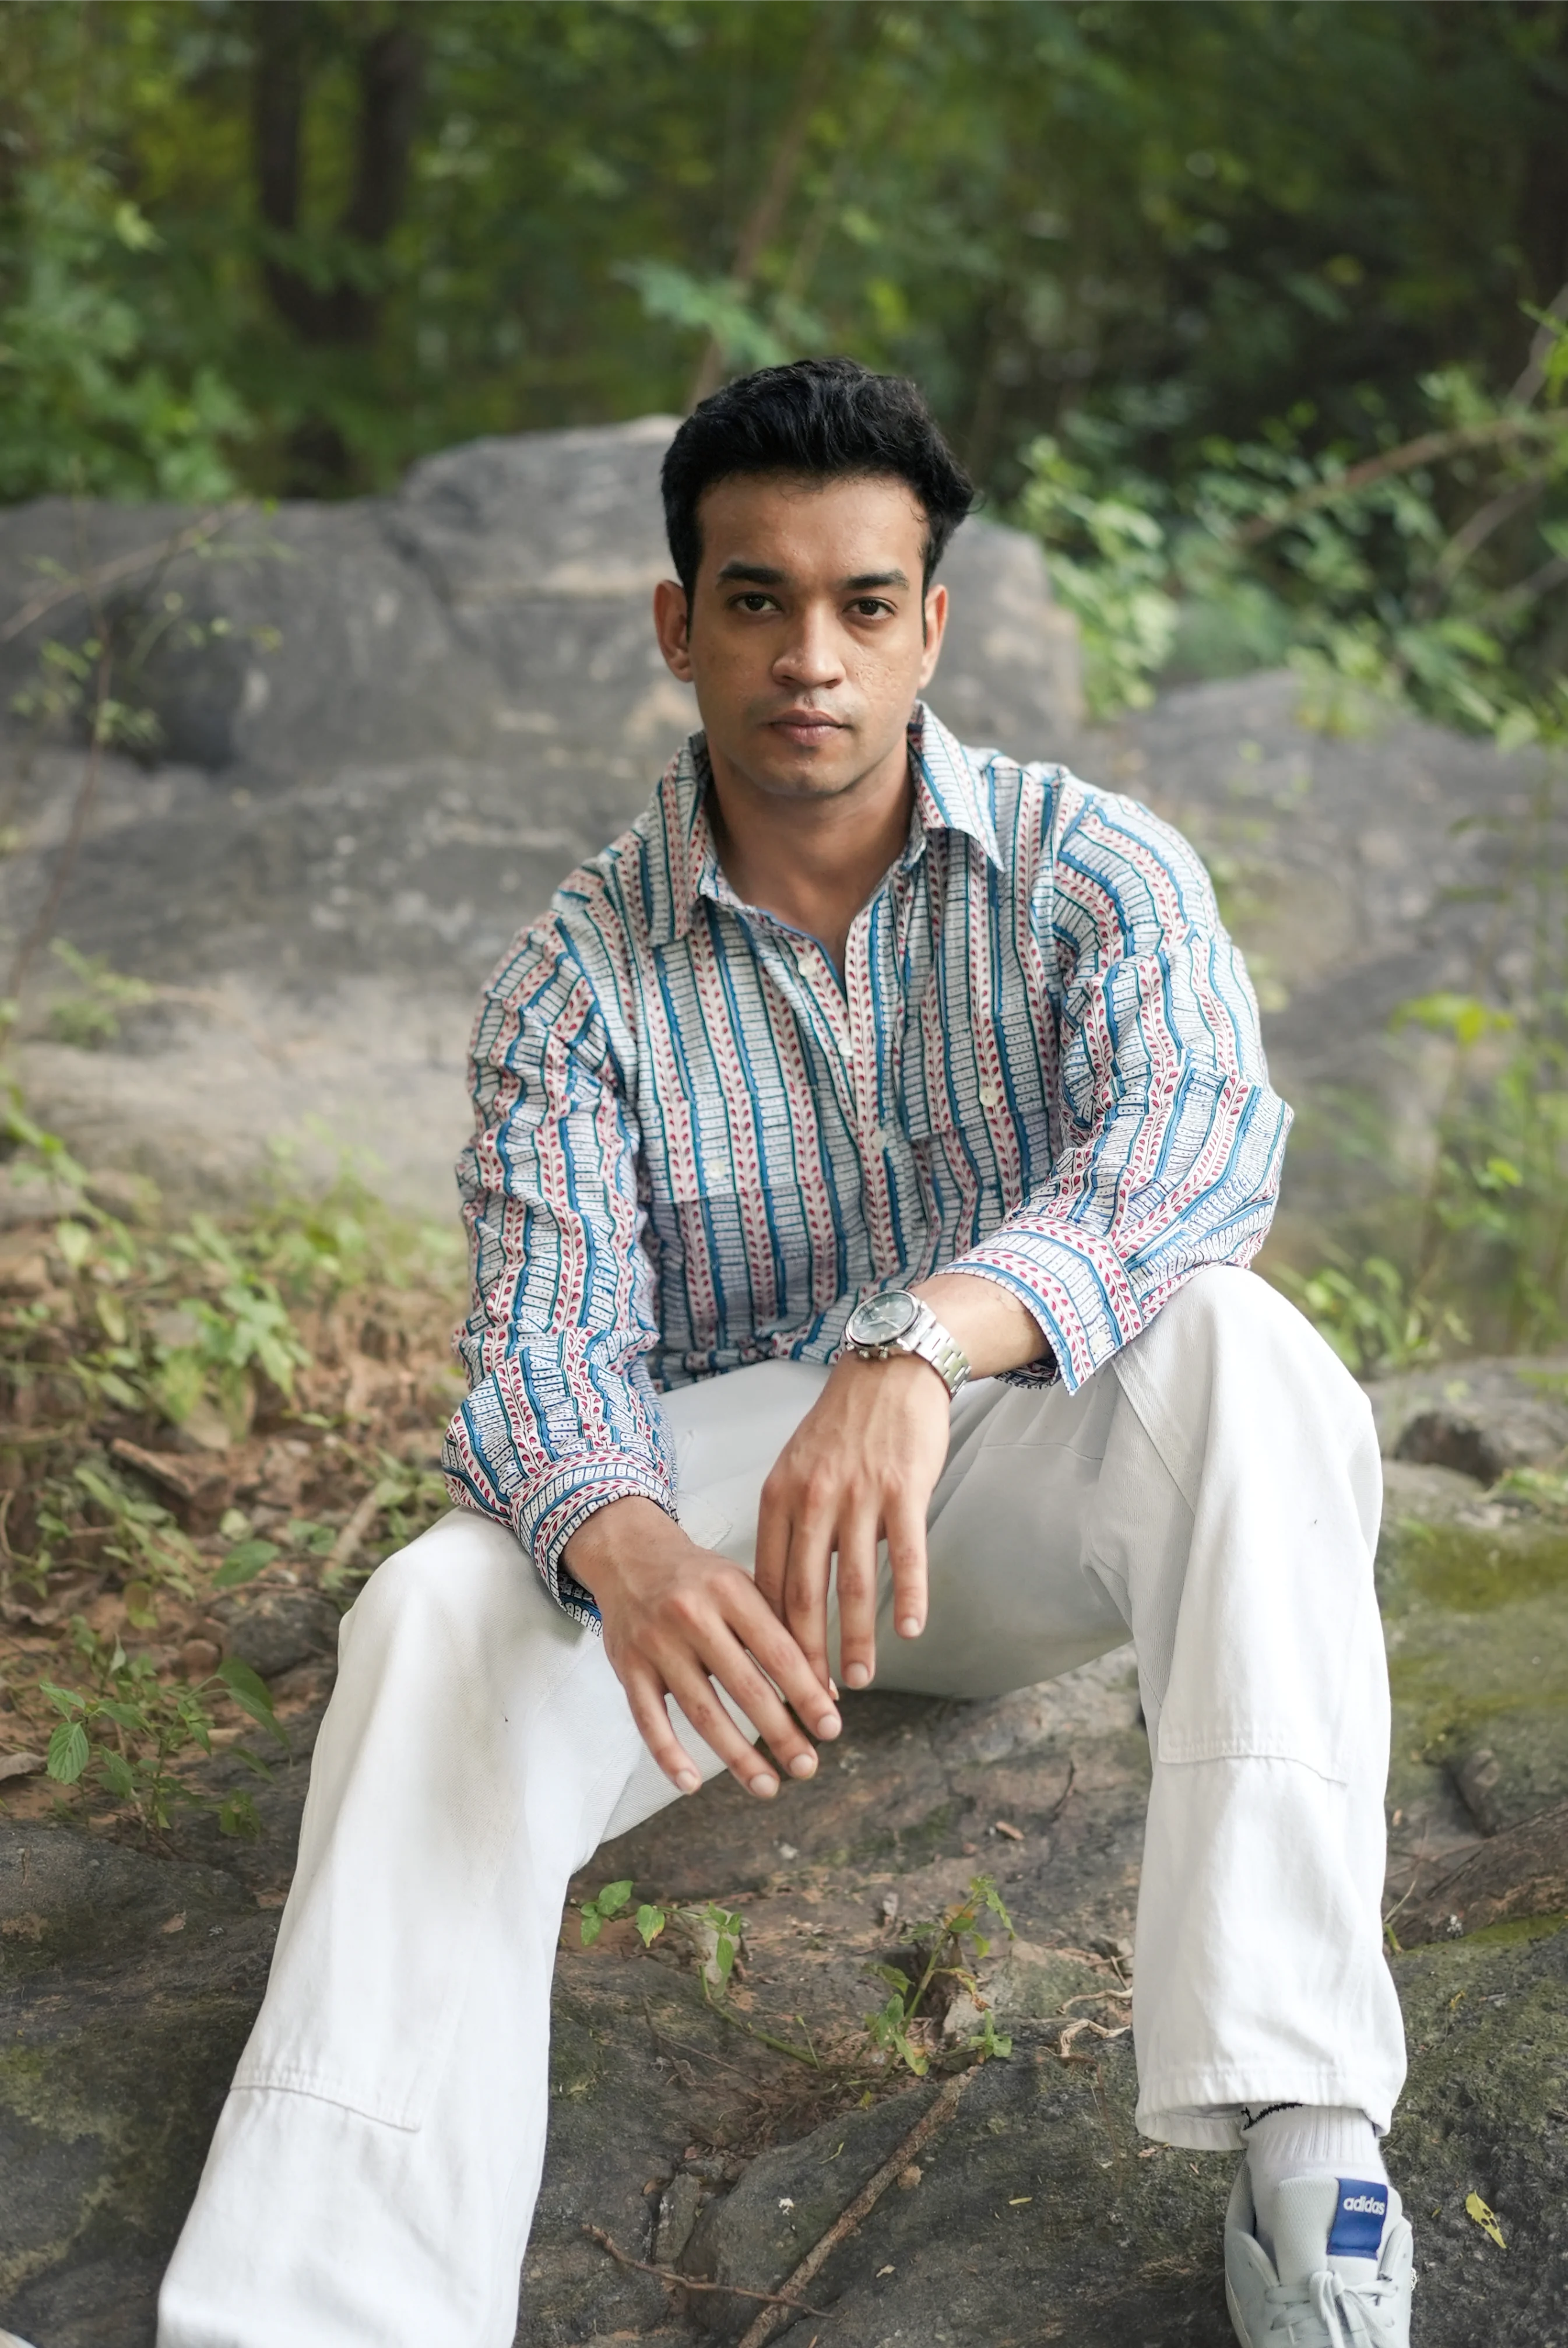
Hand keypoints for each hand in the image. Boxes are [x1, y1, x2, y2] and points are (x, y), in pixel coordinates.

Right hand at [563, 1497, 840, 1798]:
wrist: (629, 1554)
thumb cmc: (699, 1578)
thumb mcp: (745, 1589)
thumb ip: (784, 1634)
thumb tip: (828, 1695)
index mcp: (731, 1591)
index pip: (778, 1652)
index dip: (807, 1694)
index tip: (831, 1729)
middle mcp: (692, 1615)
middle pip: (745, 1687)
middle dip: (781, 1733)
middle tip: (806, 1766)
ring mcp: (656, 1643)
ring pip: (702, 1711)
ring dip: (737, 1755)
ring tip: (767, 1785)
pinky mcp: (628, 1667)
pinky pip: (648, 1719)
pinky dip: (669, 1754)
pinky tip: (692, 1783)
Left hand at [753, 1350, 950, 1691]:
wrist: (888, 1370)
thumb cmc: (842, 1427)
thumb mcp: (797, 1469)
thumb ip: (791, 1525)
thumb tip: (784, 1591)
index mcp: (779, 1498)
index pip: (767, 1583)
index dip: (770, 1638)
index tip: (774, 1679)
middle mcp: (813, 1500)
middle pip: (803, 1594)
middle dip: (806, 1656)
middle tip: (812, 1702)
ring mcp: (859, 1495)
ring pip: (854, 1584)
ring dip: (856, 1640)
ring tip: (857, 1681)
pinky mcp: (903, 1490)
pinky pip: (906, 1554)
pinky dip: (908, 1596)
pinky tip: (910, 1630)